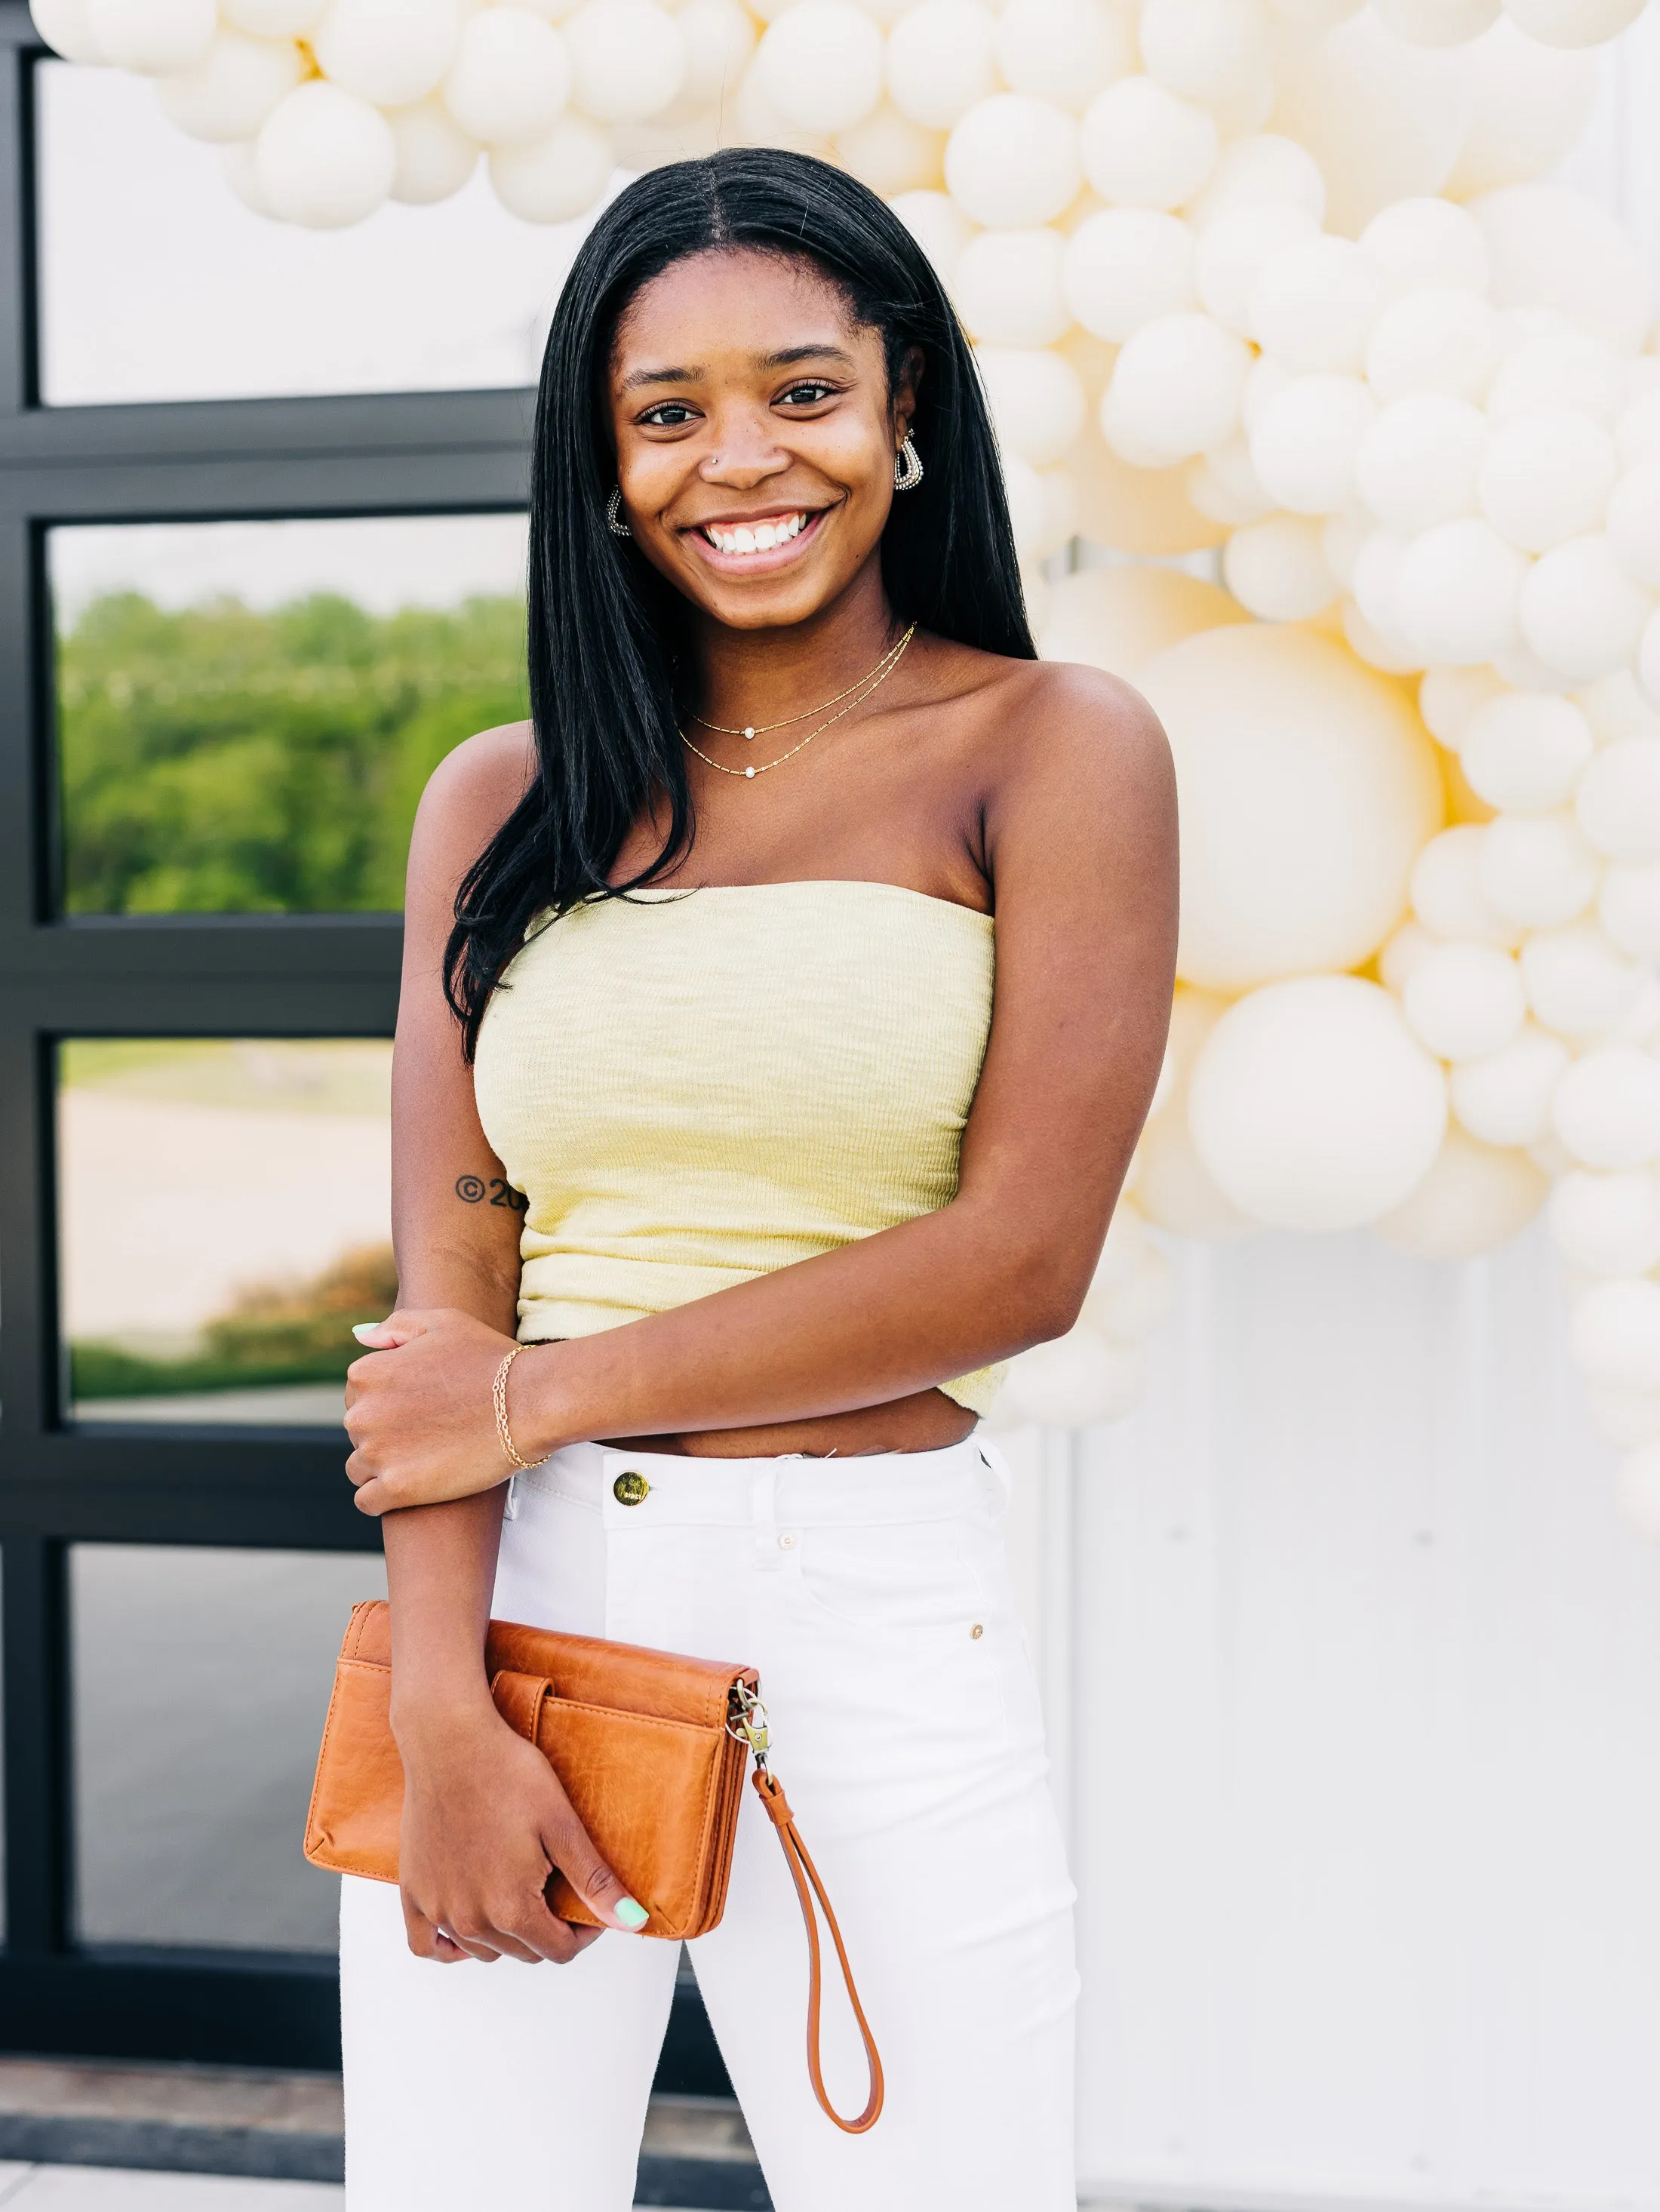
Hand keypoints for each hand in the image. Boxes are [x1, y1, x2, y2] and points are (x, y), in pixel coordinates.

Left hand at [345, 1306, 525, 1514]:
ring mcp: (378, 1453)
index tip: (417, 1407)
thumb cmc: (490, 1359)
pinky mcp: (397, 1488)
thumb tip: (359, 1337)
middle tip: (427, 1433)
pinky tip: (411, 1487)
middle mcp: (362, 1414)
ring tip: (422, 1460)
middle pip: (357, 1432)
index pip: (358, 1395)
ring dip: (382, 1467)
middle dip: (384, 1433)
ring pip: (359, 1468)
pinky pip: (366, 1501)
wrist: (529, 1402)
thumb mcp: (442, 1323)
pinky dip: (383, 1497)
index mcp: (367, 1373)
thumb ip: (395, 1327)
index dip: (387, 1400)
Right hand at [396, 1698, 648, 1962]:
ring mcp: (438, 1909)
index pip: (560, 1951)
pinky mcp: (413, 1892)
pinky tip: (468, 1928)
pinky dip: (449, 1948)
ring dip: (507, 1933)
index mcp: (511, 1908)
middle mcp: (471, 1921)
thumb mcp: (562, 1824)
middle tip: (558, 1887)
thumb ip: (594, 1881)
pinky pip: (426, 1945)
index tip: (591, 1902)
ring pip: (483, 1950)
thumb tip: (632, 1922)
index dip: (585, 1931)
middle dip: (549, 1929)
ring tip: (520, 1890)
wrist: (450, 1741)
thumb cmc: (508, 1774)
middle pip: (524, 1951)